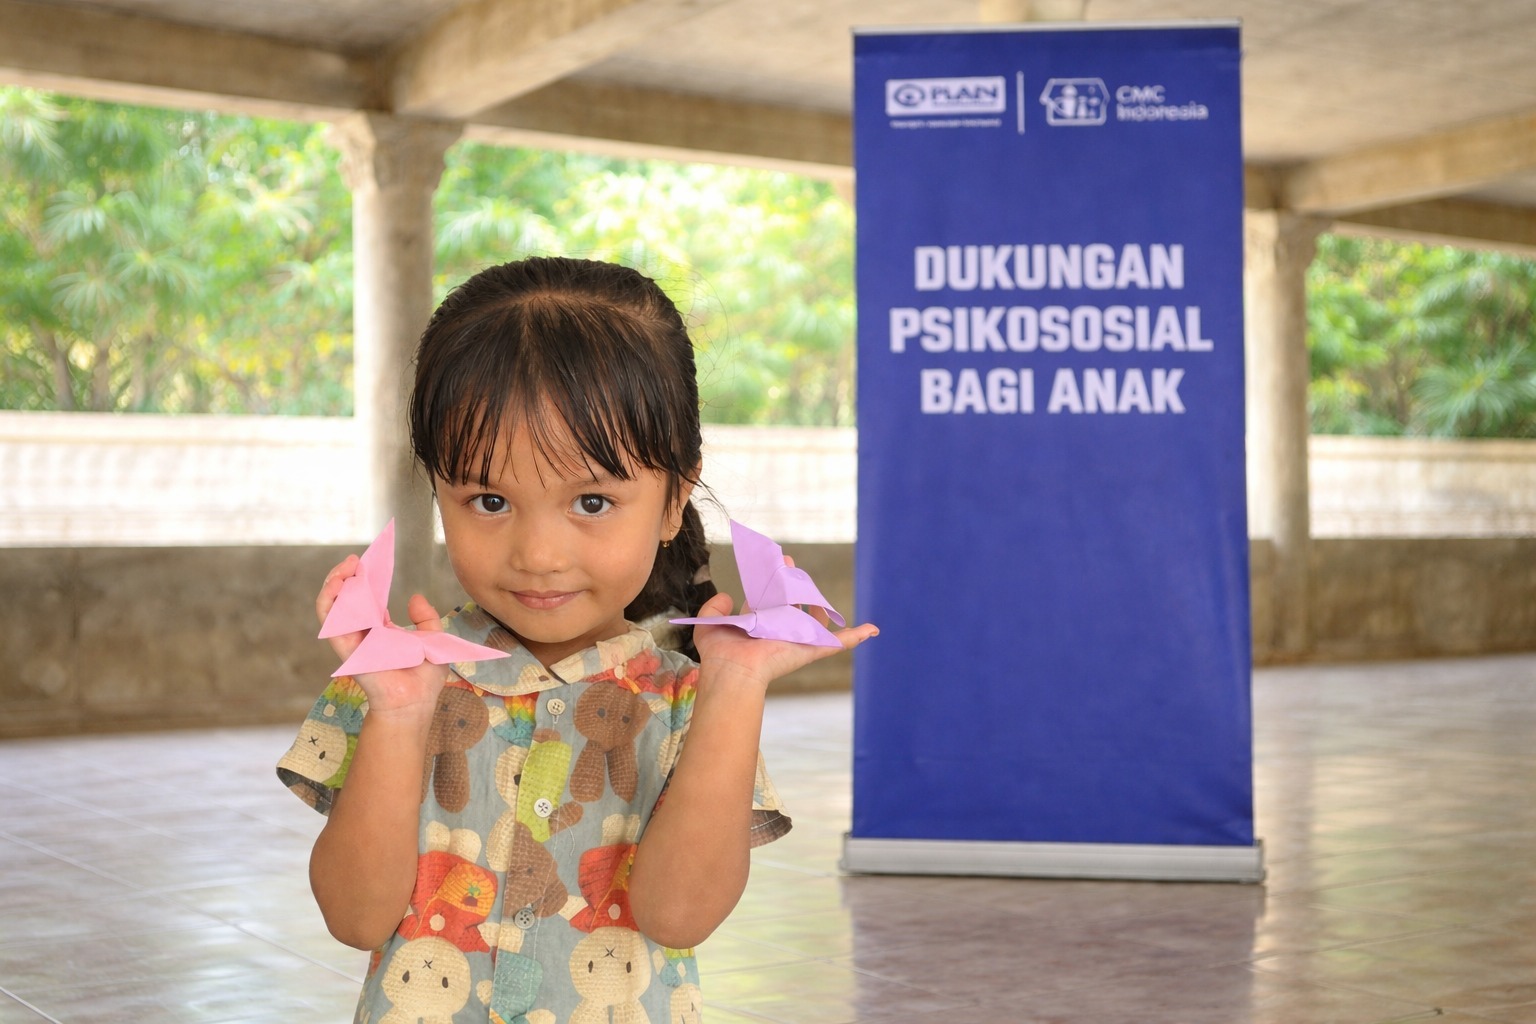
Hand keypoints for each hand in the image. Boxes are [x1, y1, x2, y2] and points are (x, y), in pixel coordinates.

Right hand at [316, 555, 448, 719]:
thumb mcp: (432, 641)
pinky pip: (331, 624)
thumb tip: (415, 597)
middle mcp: (363, 633)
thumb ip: (426, 619)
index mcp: (380, 630)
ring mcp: (352, 641)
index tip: (366, 561)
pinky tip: (339, 587)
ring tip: (345, 569)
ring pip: (331, 609)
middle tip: (353, 561)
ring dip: (333, 585)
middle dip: (344, 577)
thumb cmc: (423, 679)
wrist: (415, 704)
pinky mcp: (346, 650)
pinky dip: (330, 604)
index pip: (364, 599)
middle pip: (344, 599)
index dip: (362, 579)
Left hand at [690, 557, 877, 690]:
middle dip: (793, 582)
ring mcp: (797, 638)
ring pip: (815, 617)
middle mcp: (780, 630)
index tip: (775, 564)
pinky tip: (872, 629)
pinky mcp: (811, 647)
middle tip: (789, 562)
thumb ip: (714, 608)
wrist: (733, 671)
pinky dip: (857, 636)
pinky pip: (838, 642)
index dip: (771, 582)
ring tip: (810, 586)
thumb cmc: (720, 654)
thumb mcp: (709, 624)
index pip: (769, 600)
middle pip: (793, 602)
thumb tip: (730, 597)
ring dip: (817, 602)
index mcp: (759, 624)